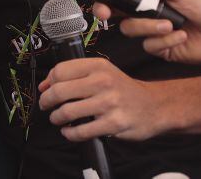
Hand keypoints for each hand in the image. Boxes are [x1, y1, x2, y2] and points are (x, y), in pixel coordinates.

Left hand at [38, 58, 164, 140]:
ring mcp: (109, 103)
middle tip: (46, 106)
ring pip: (67, 112)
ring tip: (57, 119)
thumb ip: (73, 75)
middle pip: (60, 91)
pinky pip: (81, 131)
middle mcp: (103, 82)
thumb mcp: (102, 73)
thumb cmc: (123, 89)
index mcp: (98, 66)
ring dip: (56, 118)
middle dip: (46, 101)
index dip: (48, 82)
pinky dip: (70, 134)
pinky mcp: (114, 124)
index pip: (60, 71)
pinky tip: (69, 131)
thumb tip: (44, 85)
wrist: (155, 106)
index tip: (45, 90)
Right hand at [93, 0, 200, 63]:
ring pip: (130, 30)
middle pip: (114, 12)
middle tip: (106, 13)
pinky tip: (180, 36)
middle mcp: (144, 12)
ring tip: (170, 25)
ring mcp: (150, 30)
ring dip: (149, 28)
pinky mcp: (159, 48)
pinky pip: (149, 46)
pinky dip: (165, 41)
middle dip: (106, 12)